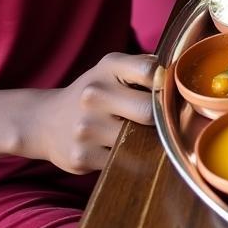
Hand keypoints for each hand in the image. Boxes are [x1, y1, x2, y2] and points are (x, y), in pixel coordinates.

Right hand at [29, 52, 156, 174]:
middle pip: (149, 110)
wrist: (44, 121)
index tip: (168, 91)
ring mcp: (86, 127)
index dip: (165, 82)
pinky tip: (119, 147)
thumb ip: (146, 68)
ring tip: (137, 132)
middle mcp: (94, 94)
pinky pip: (123, 160)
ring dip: (145, 139)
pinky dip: (128, 156)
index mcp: (108, 67)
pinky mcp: (82, 157)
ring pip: (138, 139)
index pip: (150, 70)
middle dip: (160, 117)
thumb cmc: (96, 92)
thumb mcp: (114, 69)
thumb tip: (183, 79)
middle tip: (161, 119)